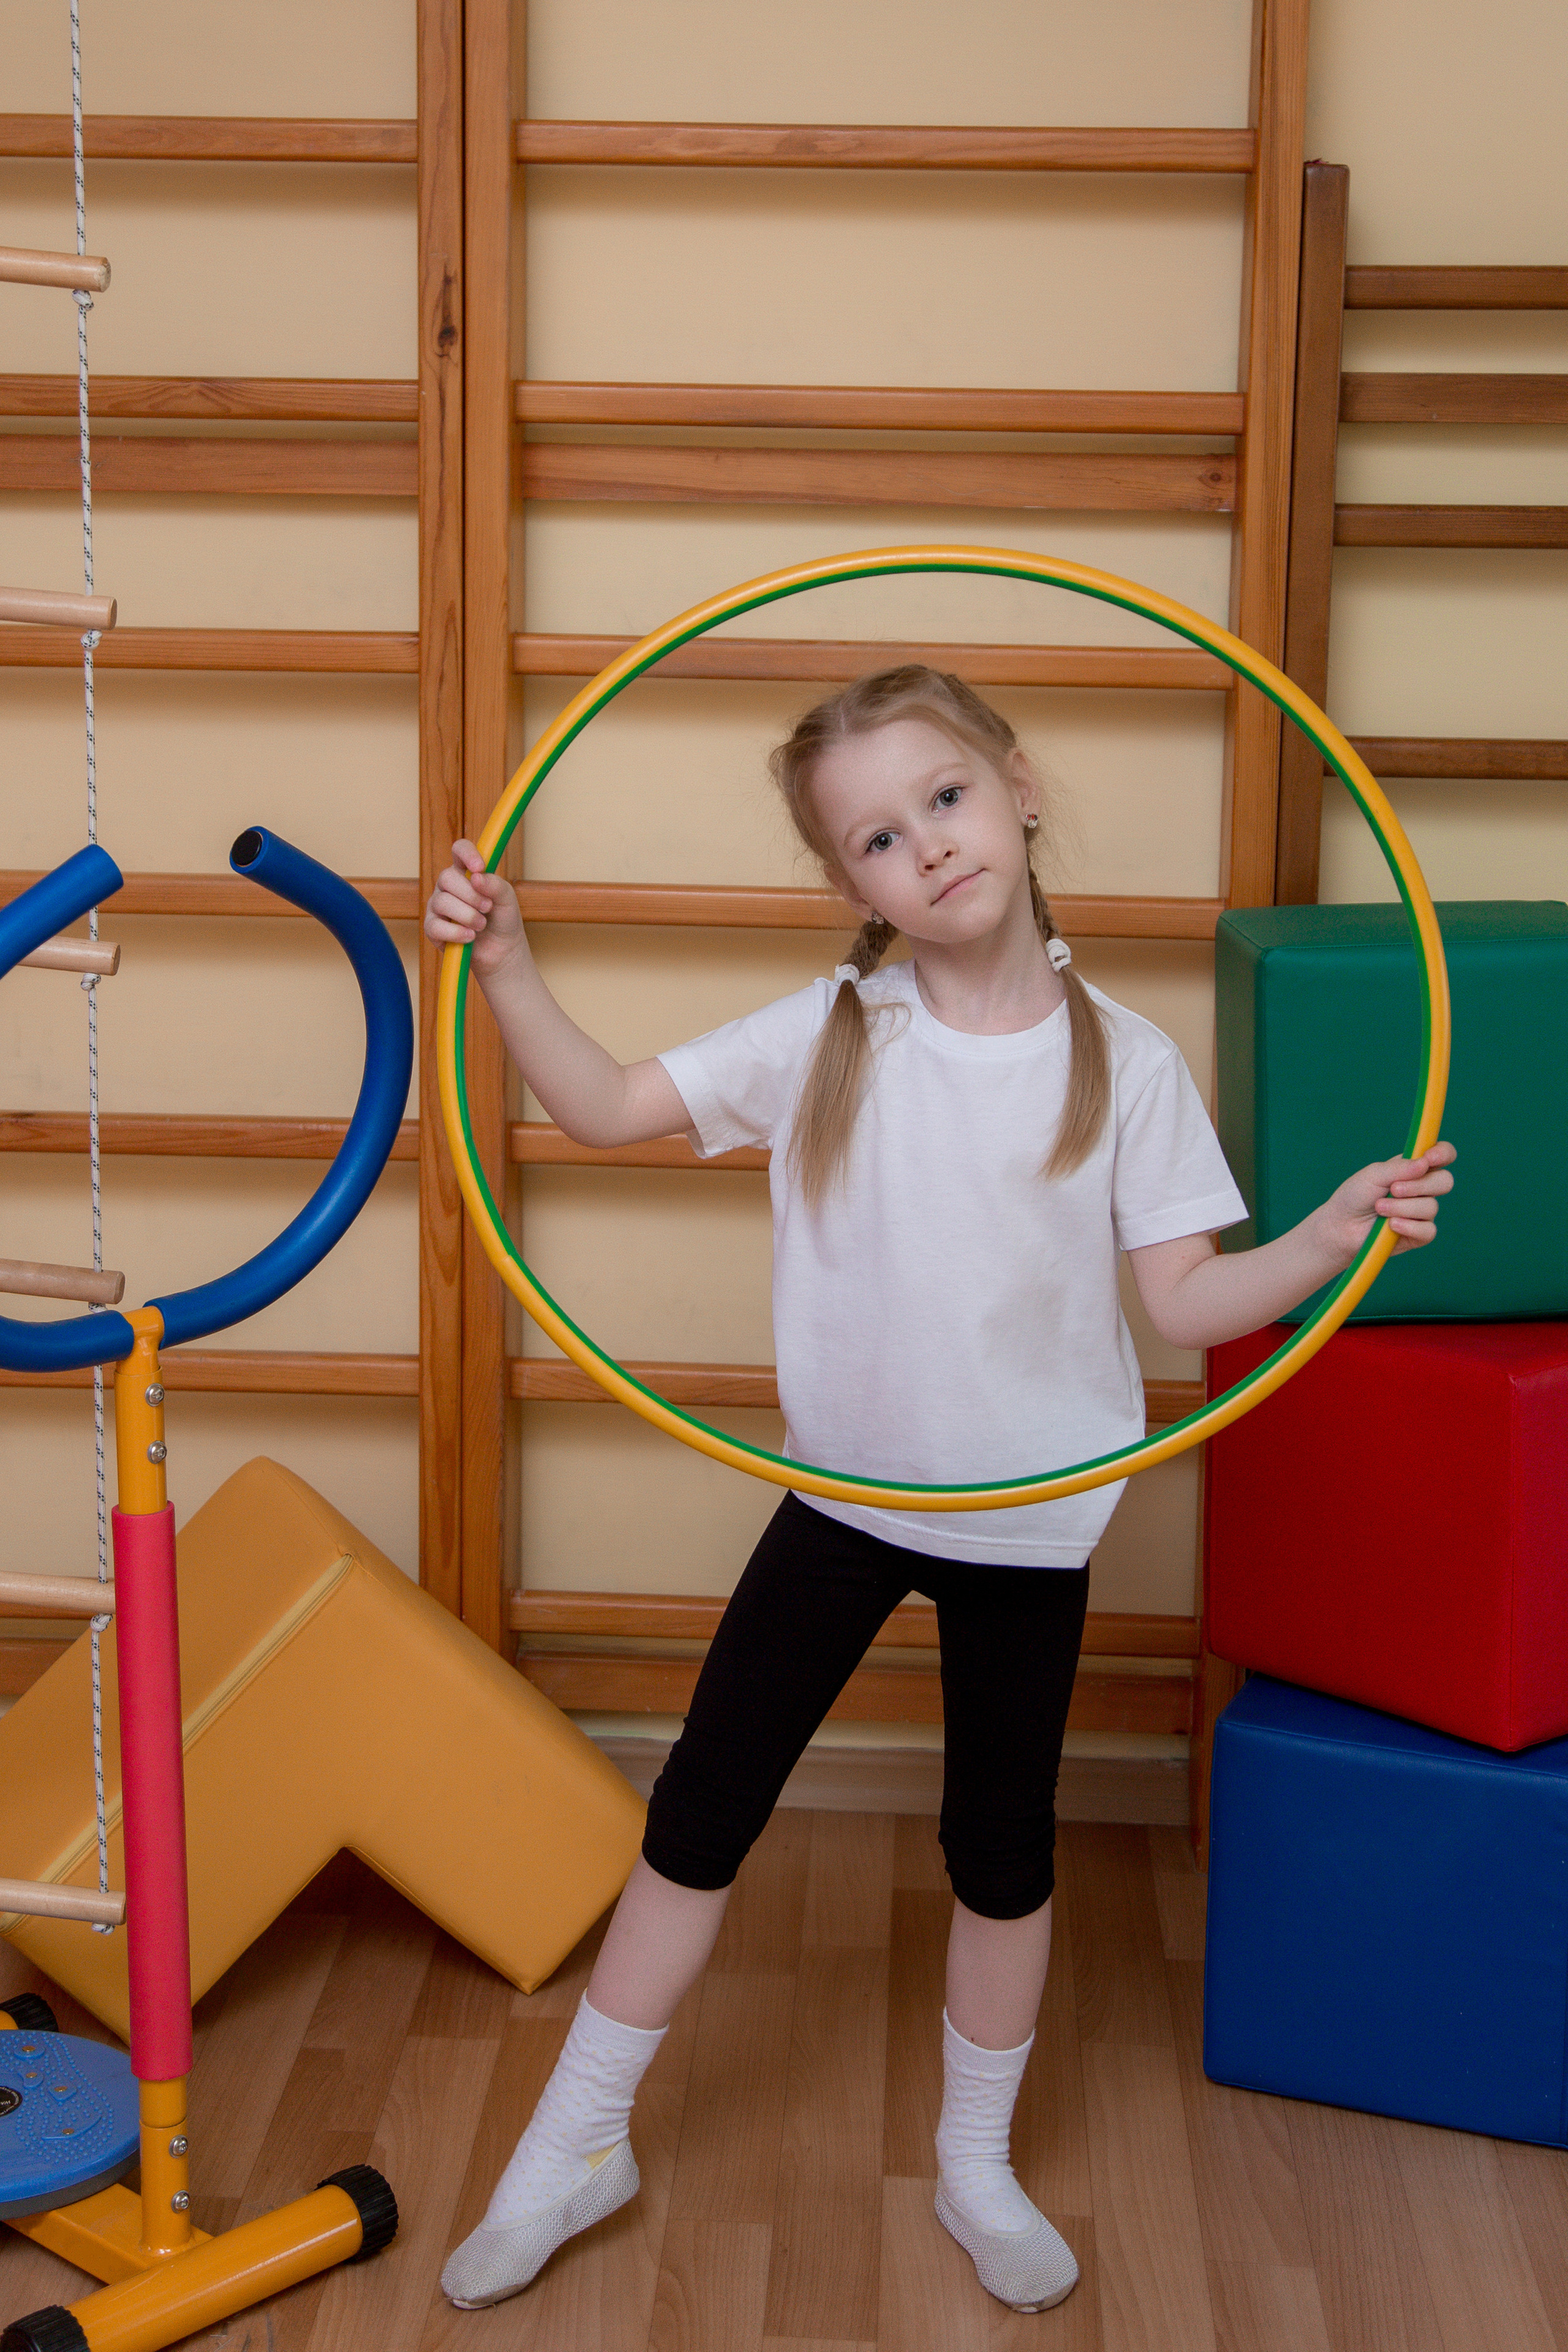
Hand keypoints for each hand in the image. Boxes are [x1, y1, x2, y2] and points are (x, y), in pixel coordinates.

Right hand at [424, 839, 525, 975]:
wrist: (502, 951)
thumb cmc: (503, 920)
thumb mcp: (507, 898)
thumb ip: (495, 884)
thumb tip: (475, 877)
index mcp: (466, 872)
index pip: (459, 850)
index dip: (467, 854)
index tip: (479, 868)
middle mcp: (448, 886)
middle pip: (447, 877)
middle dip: (471, 895)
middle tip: (488, 907)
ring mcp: (438, 906)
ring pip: (442, 902)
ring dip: (467, 915)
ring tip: (481, 925)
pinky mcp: (433, 928)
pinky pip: (436, 926)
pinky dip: (456, 932)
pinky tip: (470, 937)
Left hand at [1313, 1141, 1456, 1261]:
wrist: (1340, 1226)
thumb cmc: (1355, 1196)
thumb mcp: (1373, 1175)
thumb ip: (1398, 1168)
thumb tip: (1424, 1163)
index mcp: (1414, 1169)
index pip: (1443, 1155)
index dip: (1443, 1154)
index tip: (1429, 1158)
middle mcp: (1422, 1189)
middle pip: (1445, 1181)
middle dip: (1419, 1185)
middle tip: (1393, 1189)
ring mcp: (1422, 1213)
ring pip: (1431, 1207)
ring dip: (1402, 1207)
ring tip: (1379, 1208)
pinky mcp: (1419, 1235)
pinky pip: (1428, 1230)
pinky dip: (1408, 1226)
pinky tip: (1390, 1225)